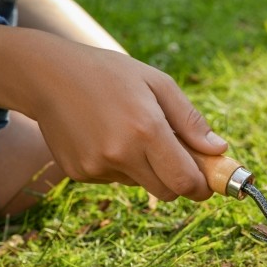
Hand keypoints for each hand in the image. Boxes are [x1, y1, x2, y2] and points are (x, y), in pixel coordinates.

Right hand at [0, 27, 227, 200]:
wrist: (48, 75)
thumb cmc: (111, 74)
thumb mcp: (159, 84)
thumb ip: (191, 120)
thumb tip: (218, 149)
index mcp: (147, 130)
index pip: (185, 181)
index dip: (202, 187)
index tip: (208, 183)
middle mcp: (121, 153)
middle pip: (167, 192)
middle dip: (179, 181)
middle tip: (180, 160)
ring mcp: (97, 166)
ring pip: (141, 184)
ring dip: (147, 169)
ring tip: (132, 133)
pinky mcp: (79, 173)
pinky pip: (114, 179)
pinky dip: (120, 166)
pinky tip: (107, 137)